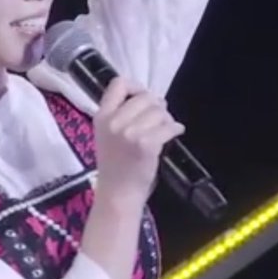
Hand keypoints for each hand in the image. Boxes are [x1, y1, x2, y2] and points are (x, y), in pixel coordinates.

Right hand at [93, 77, 185, 202]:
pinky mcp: (146, 144)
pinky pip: (169, 126)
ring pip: (159, 111)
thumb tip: (149, 98)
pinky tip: (175, 133)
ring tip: (165, 128)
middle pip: (145, 96)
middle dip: (157, 106)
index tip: (143, 98)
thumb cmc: (115, 166)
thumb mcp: (106, 134)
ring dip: (167, 118)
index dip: (135, 87)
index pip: (118, 84)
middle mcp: (114, 122)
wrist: (118, 194)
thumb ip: (119, 114)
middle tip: (160, 117)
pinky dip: (176, 128)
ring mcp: (130, 133)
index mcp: (102, 116)